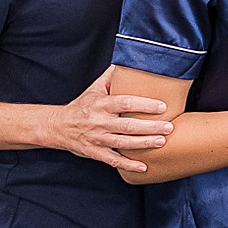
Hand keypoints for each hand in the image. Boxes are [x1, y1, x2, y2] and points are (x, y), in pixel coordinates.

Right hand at [51, 66, 173, 172]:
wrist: (58, 126)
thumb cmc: (83, 106)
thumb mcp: (94, 89)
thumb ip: (112, 77)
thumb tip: (129, 60)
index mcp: (101, 104)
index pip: (124, 103)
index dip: (143, 105)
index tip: (162, 106)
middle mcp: (99, 122)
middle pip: (127, 126)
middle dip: (150, 127)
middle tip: (169, 127)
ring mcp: (97, 139)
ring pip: (123, 143)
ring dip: (143, 144)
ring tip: (162, 142)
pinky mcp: (95, 152)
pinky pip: (113, 160)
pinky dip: (128, 165)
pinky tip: (144, 167)